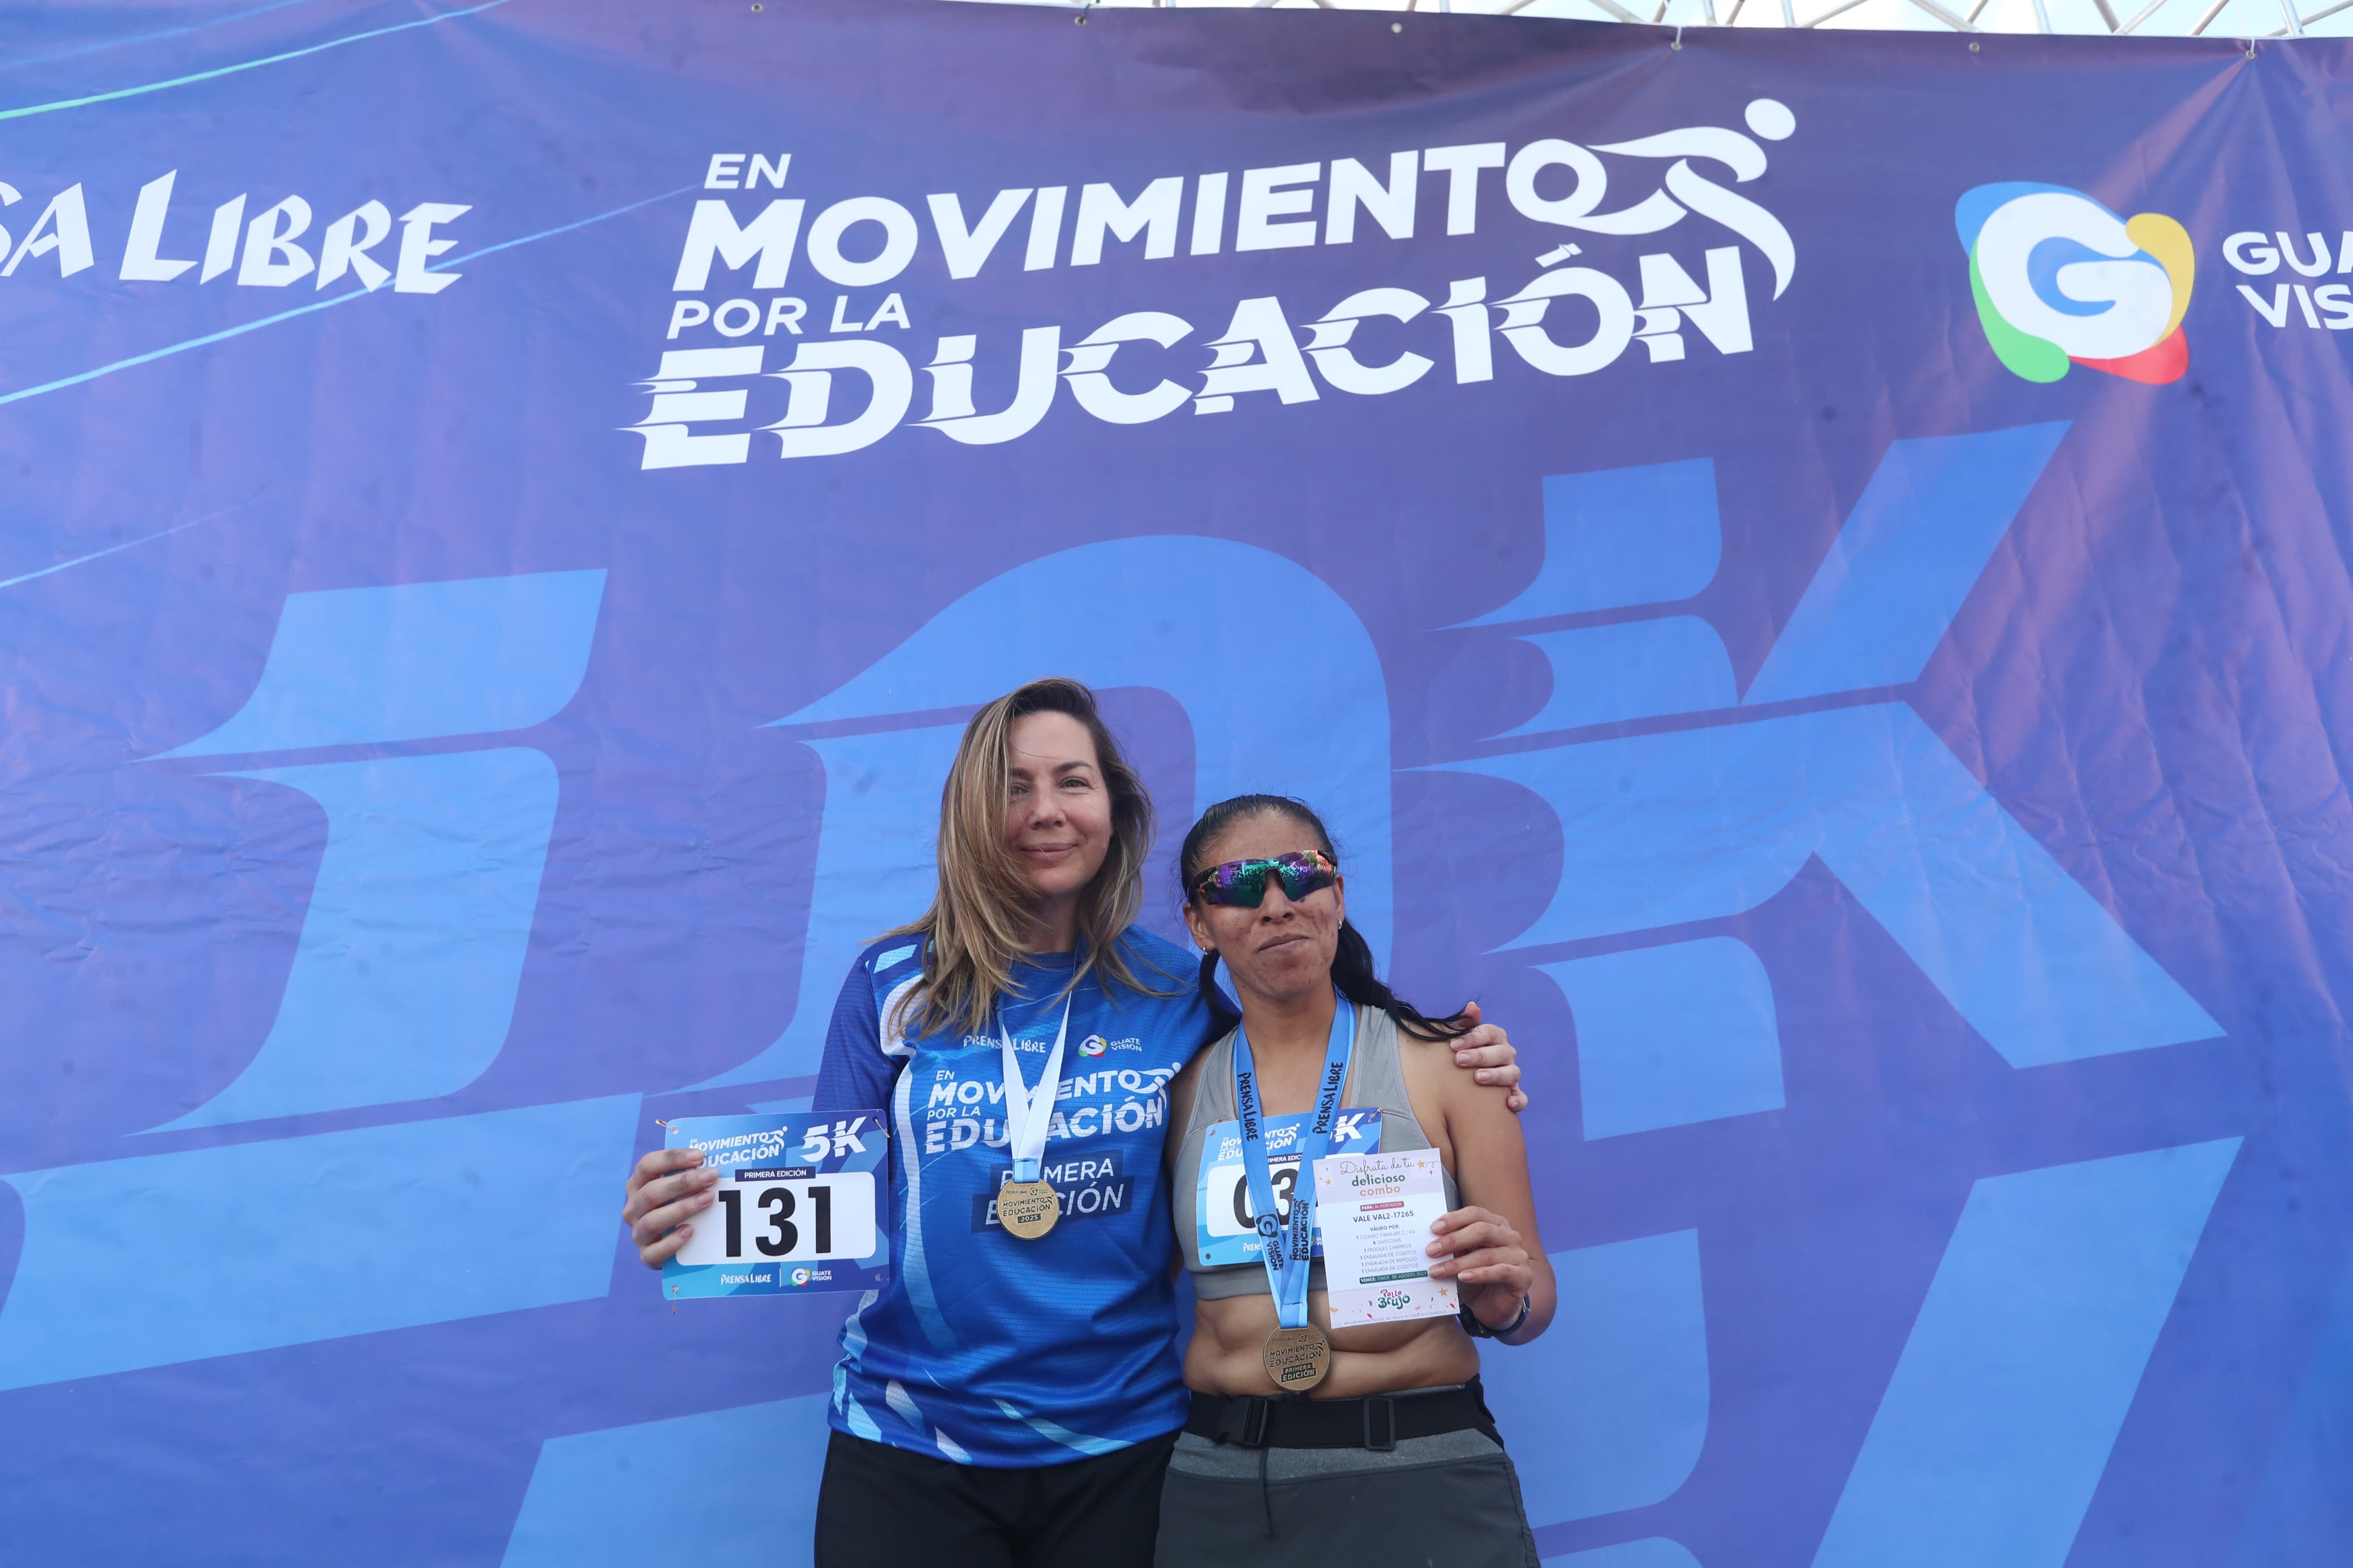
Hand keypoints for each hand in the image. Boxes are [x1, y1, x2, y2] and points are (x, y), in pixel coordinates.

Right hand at [622, 1145, 716, 1269]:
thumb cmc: (679, 1205)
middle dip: (683, 1182)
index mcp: (637, 1185)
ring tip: (707, 1200)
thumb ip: (691, 1173)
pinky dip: (672, 1242)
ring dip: (681, 1208)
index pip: (647, 1165)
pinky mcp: (646, 1256)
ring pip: (651, 1221)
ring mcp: (638, 1233)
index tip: (700, 1155)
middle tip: (711, 1176)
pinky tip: (691, 1231)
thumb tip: (717, 1163)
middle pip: (650, 1192)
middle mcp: (633, 1208)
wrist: (671, 1244)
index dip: (672, 1158)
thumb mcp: (680, 1188)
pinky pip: (654, 1252)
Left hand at [1426, 1204, 1532, 1327]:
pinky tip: (1463, 1277)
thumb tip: (1431, 1239)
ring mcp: (1519, 1255)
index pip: (1475, 1214)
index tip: (1433, 1229)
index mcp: (1496, 1224)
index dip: (1454, 1219)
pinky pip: (1500, 1271)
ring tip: (1436, 1271)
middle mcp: (1510, 1236)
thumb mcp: (1462, 1257)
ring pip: (1486, 1254)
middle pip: (1481, 1231)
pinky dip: (1479, 1274)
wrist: (1494, 1306)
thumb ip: (1453, 1245)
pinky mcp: (1523, 1276)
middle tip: (1431, 1251)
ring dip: (1458, 1263)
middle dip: (1453, 1240)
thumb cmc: (1476, 1277)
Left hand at [1450, 1001, 1529, 1112]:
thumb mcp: (1463, 1040)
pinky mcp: (1514, 1093)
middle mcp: (1507, 1054)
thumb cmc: (1465, 1053)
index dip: (1472, 1038)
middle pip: (1500, 1052)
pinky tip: (1508, 1104)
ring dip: (1496, 1075)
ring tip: (1478, 1077)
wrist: (1468, 1081)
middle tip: (1459, 1060)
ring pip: (1512, 1073)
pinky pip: (1522, 1097)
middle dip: (1479, 1055)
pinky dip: (1518, 1100)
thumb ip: (1467, 1024)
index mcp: (1496, 1038)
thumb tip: (1472, 1006)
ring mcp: (1512, 1073)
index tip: (1452, 1045)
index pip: (1489, 1033)